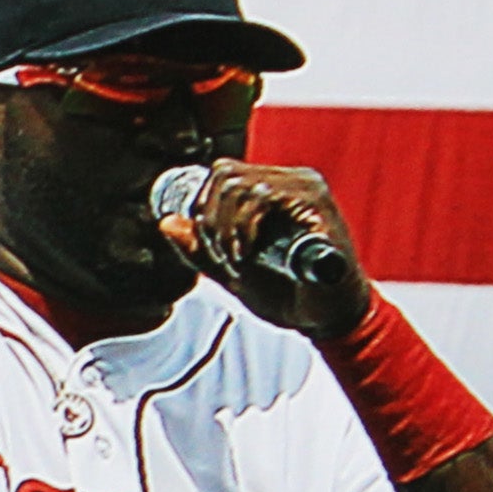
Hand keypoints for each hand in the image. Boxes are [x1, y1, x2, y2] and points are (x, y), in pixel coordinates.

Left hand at [159, 159, 368, 335]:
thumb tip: (167, 222)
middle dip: (211, 219)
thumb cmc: (288, 293)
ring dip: (226, 227)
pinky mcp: (317, 204)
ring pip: (241, 184)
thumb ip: (201, 248)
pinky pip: (265, 196)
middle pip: (227, 174)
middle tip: (221, 256)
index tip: (209, 245)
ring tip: (236, 260)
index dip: (203, 206)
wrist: (325, 318)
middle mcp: (293, 180)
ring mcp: (307, 189)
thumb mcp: (232, 271)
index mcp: (276, 189)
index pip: (224, 173)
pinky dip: (245, 227)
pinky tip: (247, 255)